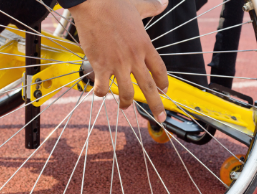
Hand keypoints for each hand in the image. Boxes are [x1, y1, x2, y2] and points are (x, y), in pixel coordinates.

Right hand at [70, 0, 168, 121]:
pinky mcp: (101, 66)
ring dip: (126, 103)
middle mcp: (134, 58)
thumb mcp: (138, 5)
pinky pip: (103, 87)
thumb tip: (164, 2)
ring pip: (127, 93)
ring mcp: (118, 64)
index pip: (160, 71)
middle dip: (156, 106)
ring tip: (124, 106)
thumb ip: (152, 7)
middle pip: (149, 88)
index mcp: (145, 45)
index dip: (163, 84)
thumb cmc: (114, 3)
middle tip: (161, 118)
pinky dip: (101, 93)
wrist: (93, 2)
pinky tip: (100, 92)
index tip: (164, 91)